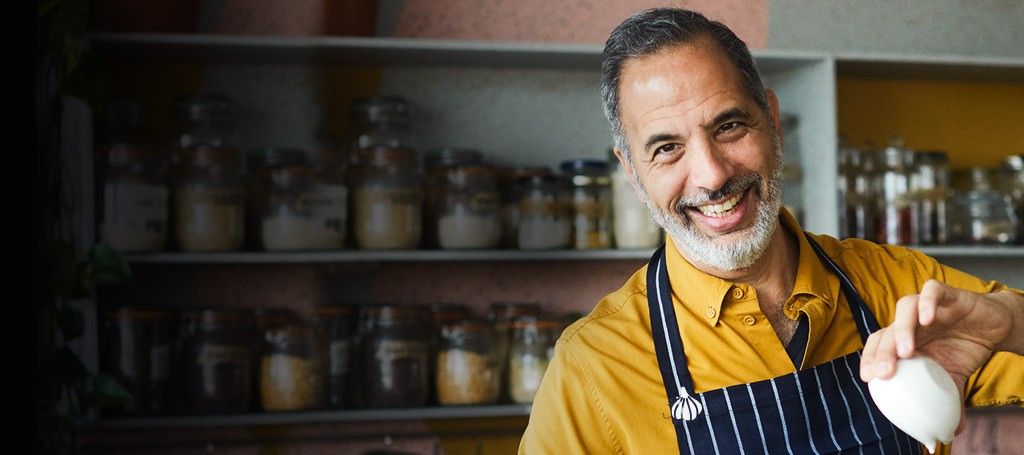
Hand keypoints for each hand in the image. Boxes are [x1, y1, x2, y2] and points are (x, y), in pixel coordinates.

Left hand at [859, 280, 1018, 434]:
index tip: (868, 378)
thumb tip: (951, 431)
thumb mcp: (954, 376)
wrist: (995, 327)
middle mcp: (911, 322)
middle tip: (884, 372)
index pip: (878, 345)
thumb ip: (948, 399)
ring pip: (904, 308)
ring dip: (902, 328)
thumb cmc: (964, 349)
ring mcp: (926, 306)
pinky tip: (928, 318)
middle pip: (888, 330)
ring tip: (906, 350)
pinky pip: (932, 291)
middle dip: (883, 351)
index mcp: (906, 340)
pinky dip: (927, 302)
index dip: (869, 358)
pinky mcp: (947, 294)